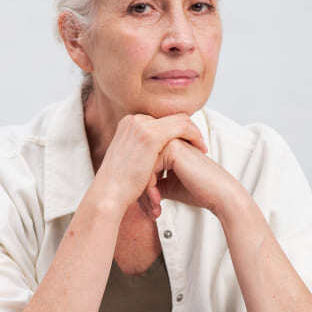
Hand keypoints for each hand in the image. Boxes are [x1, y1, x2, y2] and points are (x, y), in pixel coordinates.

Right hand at [92, 113, 207, 216]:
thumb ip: (140, 151)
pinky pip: (182, 127)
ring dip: (194, 133)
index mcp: (129, 124)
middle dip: (188, 130)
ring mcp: (141, 125)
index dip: (178, 131)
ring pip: (179, 120)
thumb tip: (152, 155)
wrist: (108, 194)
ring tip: (202, 148)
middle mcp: (134, 120)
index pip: (161, 120)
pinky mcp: (150, 135)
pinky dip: (194, 136)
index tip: (189, 144)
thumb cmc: (118, 185)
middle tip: (200, 144)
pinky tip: (201, 148)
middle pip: (171, 117)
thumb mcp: (129, 160)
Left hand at [137, 137, 241, 218]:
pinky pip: (148, 169)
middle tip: (149, 211)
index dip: (142, 188)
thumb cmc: (197, 191)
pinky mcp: (172, 149)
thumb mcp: (167, 186)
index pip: (143, 166)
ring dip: (145, 194)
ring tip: (153, 211)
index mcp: (166, 147)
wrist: (219, 195)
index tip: (146, 207)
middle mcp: (166, 140)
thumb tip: (131, 188)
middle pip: (140, 167)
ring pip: (141, 169)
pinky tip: (157, 205)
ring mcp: (169, 142)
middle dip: (141, 193)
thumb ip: (152, 181)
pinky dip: (150, 190)